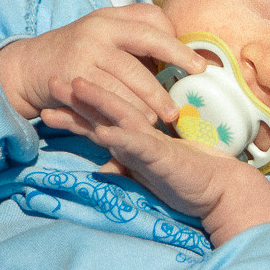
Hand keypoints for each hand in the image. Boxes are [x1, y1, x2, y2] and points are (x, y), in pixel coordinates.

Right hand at [0, 5, 197, 125]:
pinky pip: (99, 103)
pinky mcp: (69, 80)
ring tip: (155, 123)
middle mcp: (96, 33)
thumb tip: (182, 48)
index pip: (152, 28)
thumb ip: (139, 32)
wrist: (29, 63)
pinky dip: (115, 117)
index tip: (200, 68)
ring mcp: (81, 56)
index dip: (177, 49)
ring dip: (139, 109)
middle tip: (176, 112)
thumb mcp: (106, 29)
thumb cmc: (79, 48)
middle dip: (158, 92)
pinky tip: (128, 127)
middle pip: (136, 66)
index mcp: (112, 18)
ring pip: (119, 88)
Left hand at [41, 76, 269, 238]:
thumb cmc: (187, 183)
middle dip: (76, 98)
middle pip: (103, 112)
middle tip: (50, 79)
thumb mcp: (149, 178)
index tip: (47, 105)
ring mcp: (151, 142)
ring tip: (74, 85)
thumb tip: (103, 170)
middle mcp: (139, 136)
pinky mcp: (163, 154)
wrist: (222, 190)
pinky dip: (121, 137)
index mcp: (134, 141)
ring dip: (97, 101)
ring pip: (120, 116)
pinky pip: (139, 145)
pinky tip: (104, 130)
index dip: (74, 113)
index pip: (99, 122)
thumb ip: (127, 169)